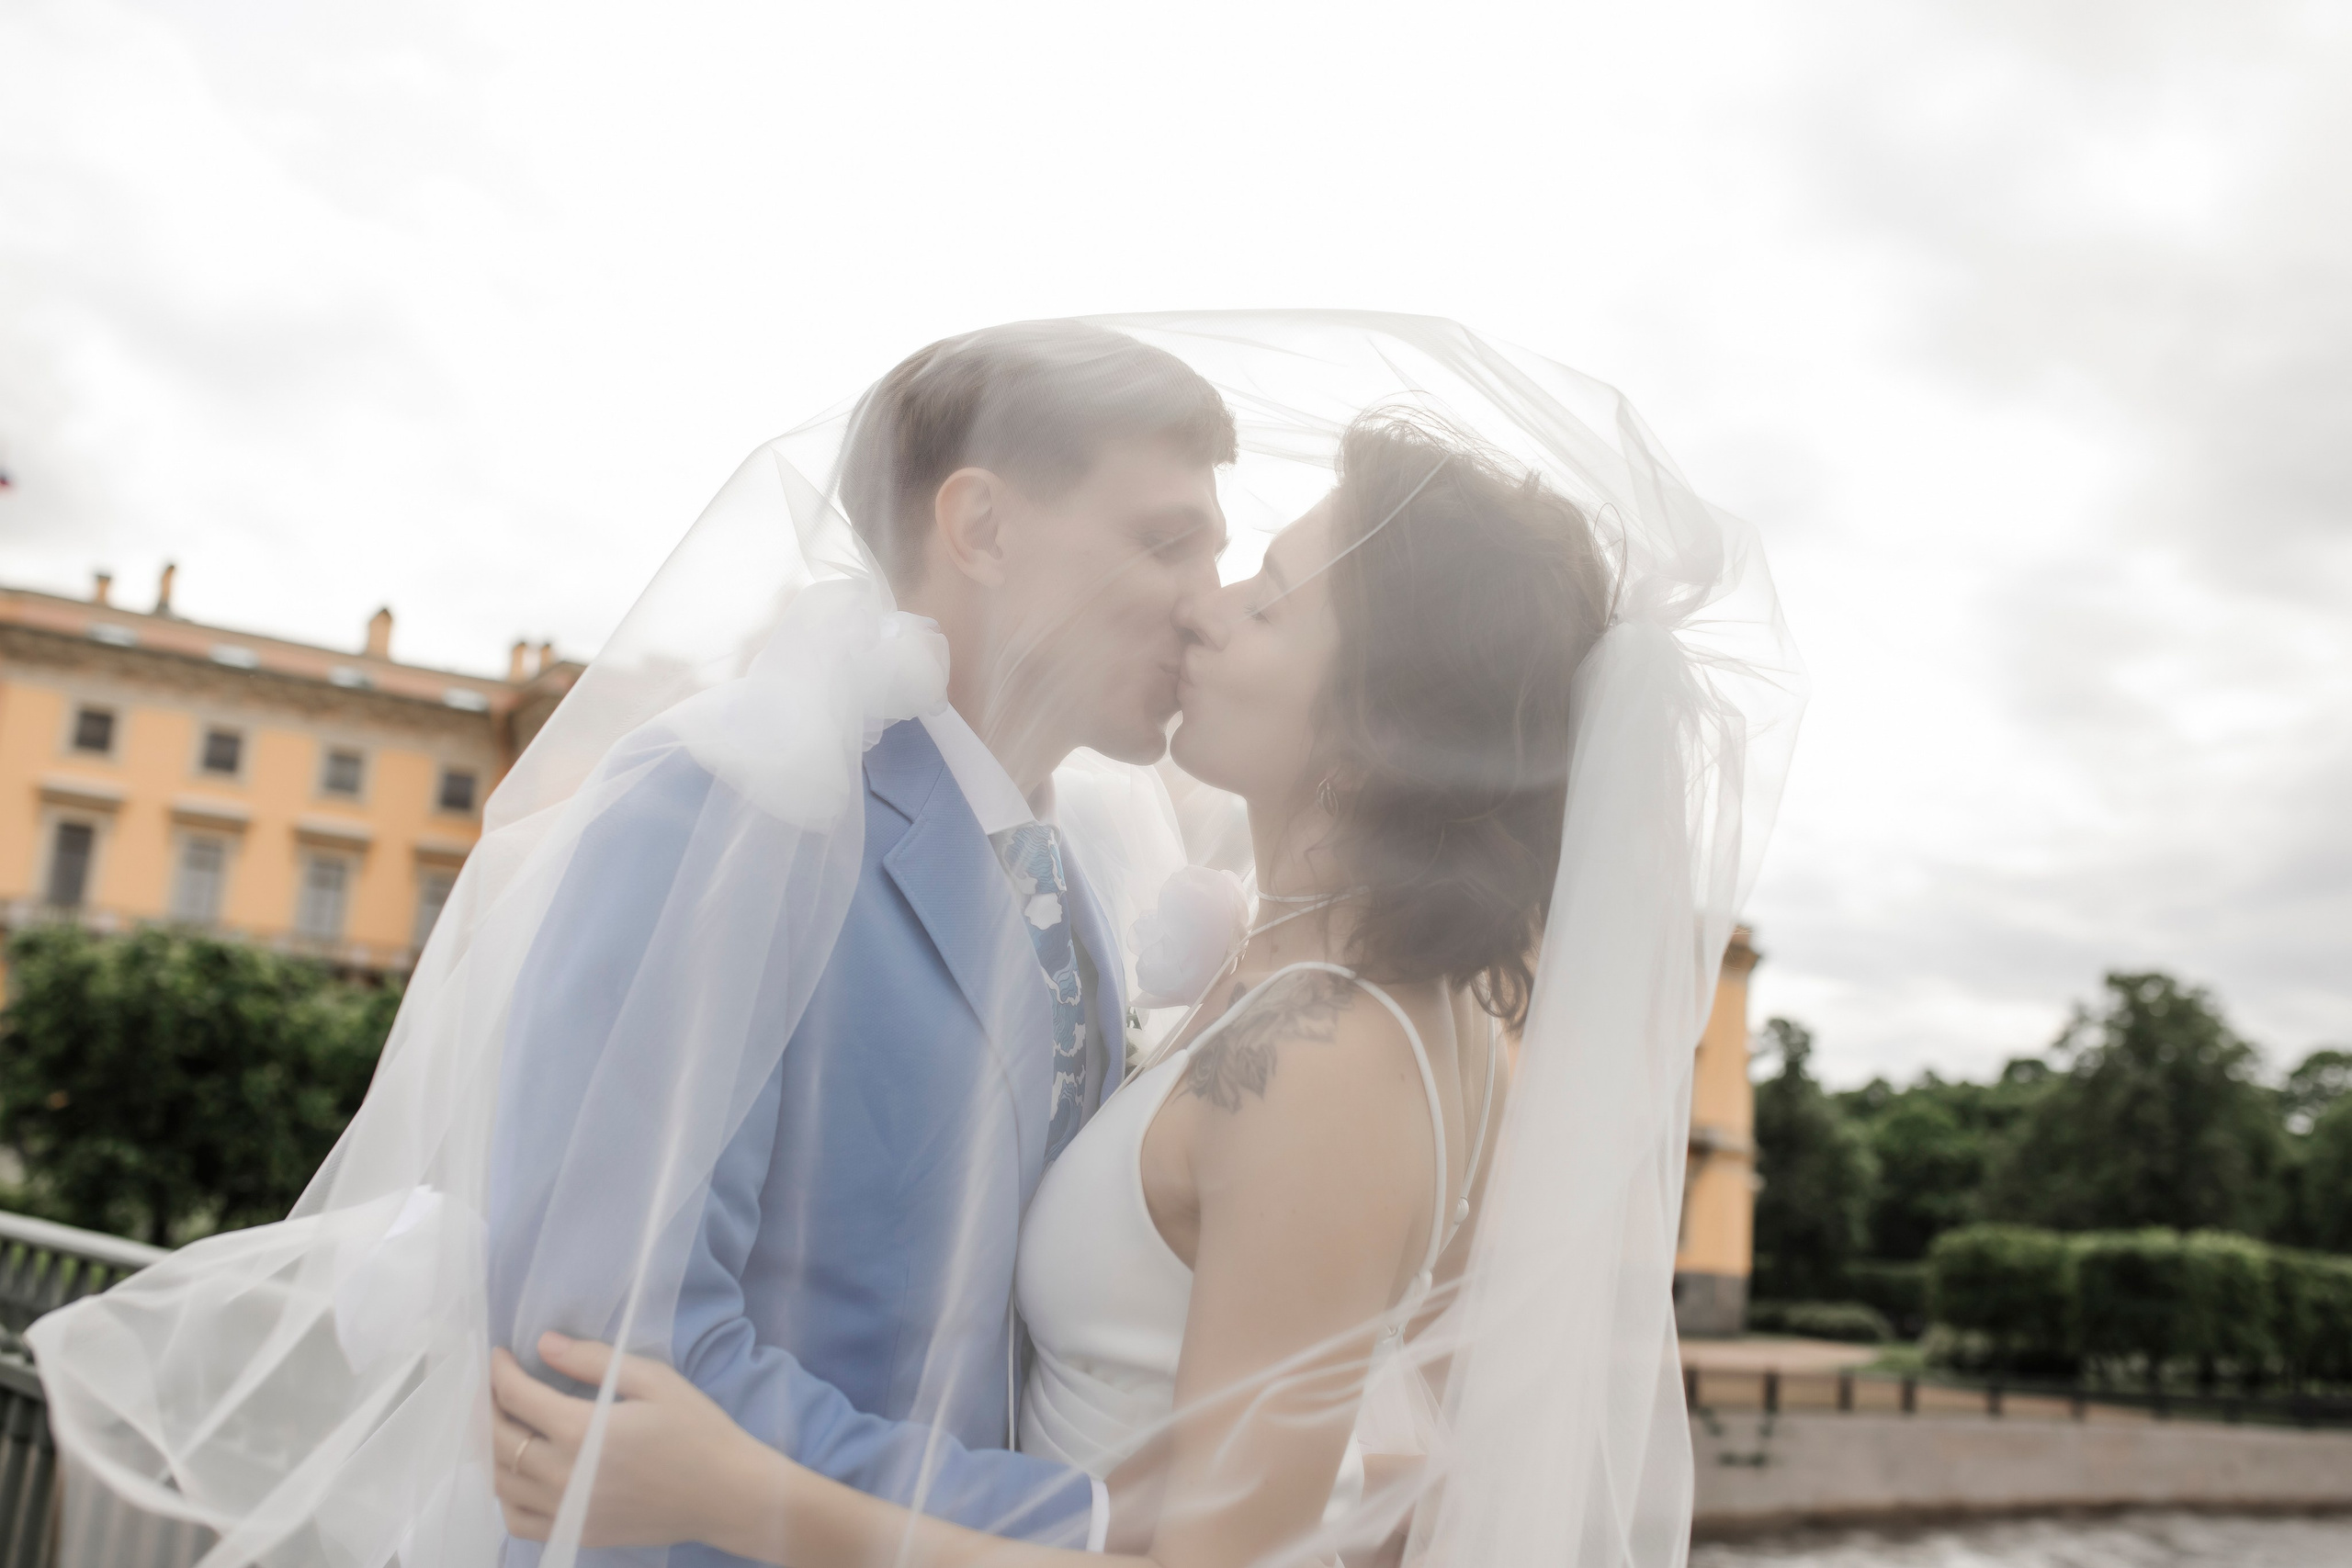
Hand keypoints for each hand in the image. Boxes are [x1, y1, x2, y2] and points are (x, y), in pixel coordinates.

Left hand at [490, 1332, 760, 1549]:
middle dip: (489, 1406)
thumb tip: (544, 1343)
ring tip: (502, 1424)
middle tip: (496, 1385)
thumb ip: (594, 1361)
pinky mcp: (576, 1532)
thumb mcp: (654, 1380)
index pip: (515, 1397)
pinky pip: (518, 1521)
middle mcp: (562, 1475)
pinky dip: (506, 1496)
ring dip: (492, 1449)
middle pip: (499, 1439)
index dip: (499, 1371)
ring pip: (500, 1482)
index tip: (499, 1355)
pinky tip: (518, 1474)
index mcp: (580, 1431)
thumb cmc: (696, 1430)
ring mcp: (566, 1510)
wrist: (725, 1493)